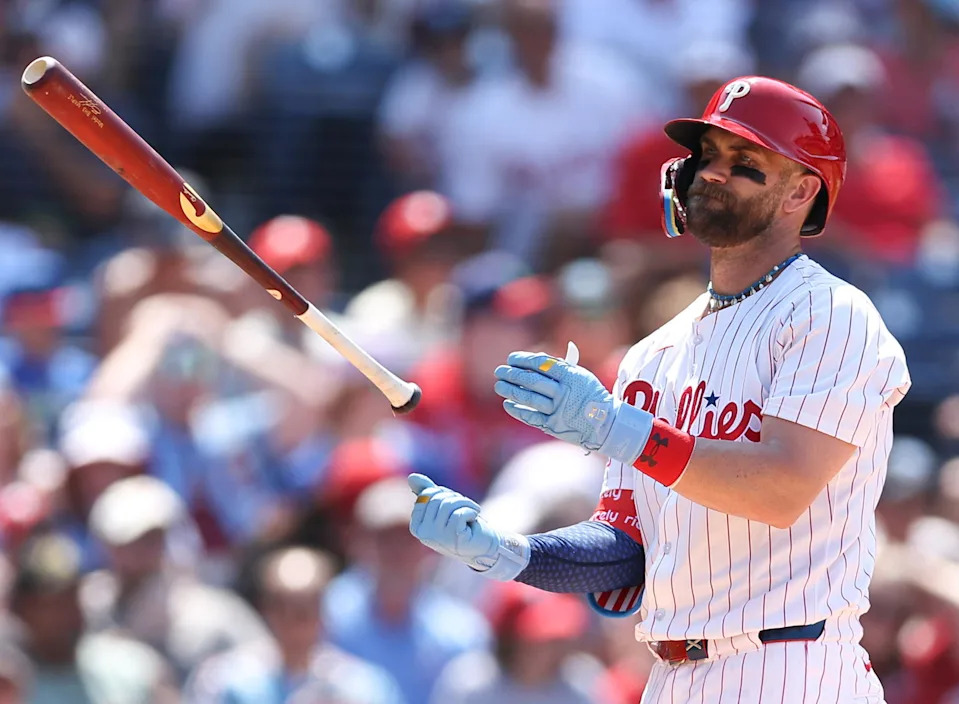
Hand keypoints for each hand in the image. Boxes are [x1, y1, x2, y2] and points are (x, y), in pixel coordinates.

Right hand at [408, 474, 528, 579]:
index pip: (425, 496)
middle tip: (465, 508)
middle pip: (436, 498)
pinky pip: (459, 513)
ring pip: (448, 504)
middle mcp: (424, 534)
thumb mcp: (443, 506)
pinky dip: (471, 511)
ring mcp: (438, 538)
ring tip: (471, 512)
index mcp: (417, 527)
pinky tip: (474, 518)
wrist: (484, 544)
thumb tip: (411, 478)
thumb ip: (427, 493)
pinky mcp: (454, 539)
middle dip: (455, 497)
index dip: (443, 493)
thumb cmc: (462, 523)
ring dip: (465, 503)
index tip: (453, 504)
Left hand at [494, 346, 653, 464]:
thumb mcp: (581, 376)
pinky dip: (517, 410)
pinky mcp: (554, 425)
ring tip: (499, 385)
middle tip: (499, 371)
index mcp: (570, 376)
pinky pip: (531, 416)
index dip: (523, 360)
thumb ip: (561, 366)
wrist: (606, 424)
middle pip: (532, 380)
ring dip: (510, 391)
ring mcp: (558, 410)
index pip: (541, 364)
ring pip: (529, 398)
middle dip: (512, 374)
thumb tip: (537, 358)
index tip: (511, 358)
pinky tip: (507, 404)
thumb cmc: (590, 395)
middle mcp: (563, 392)